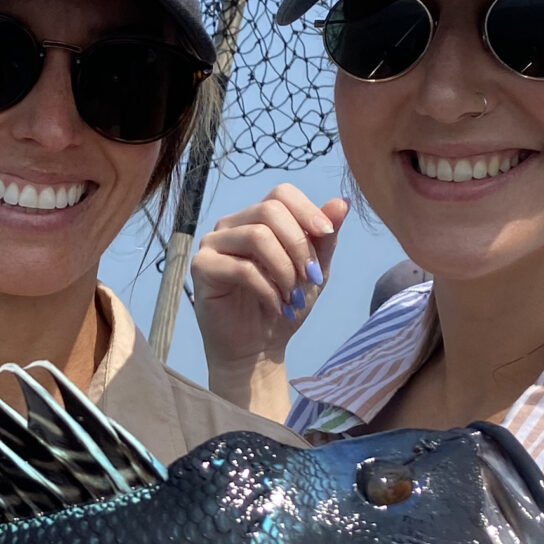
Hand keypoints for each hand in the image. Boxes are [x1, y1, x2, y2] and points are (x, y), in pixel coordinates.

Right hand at [190, 186, 347, 366]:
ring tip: (293, 296)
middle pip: (269, 211)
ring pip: (257, 236)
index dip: (307, 211)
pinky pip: (241, 268)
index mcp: (257, 218)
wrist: (258, 349)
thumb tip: (342, 202)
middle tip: (310, 279)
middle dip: (299, 246)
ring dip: (285, 270)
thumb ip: (325, 238)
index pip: (281, 193)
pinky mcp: (202, 268)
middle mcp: (231, 224)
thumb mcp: (314, 271)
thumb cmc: (284, 305)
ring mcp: (213, 244)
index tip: (327, 236)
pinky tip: (276, 306)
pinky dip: (268, 289)